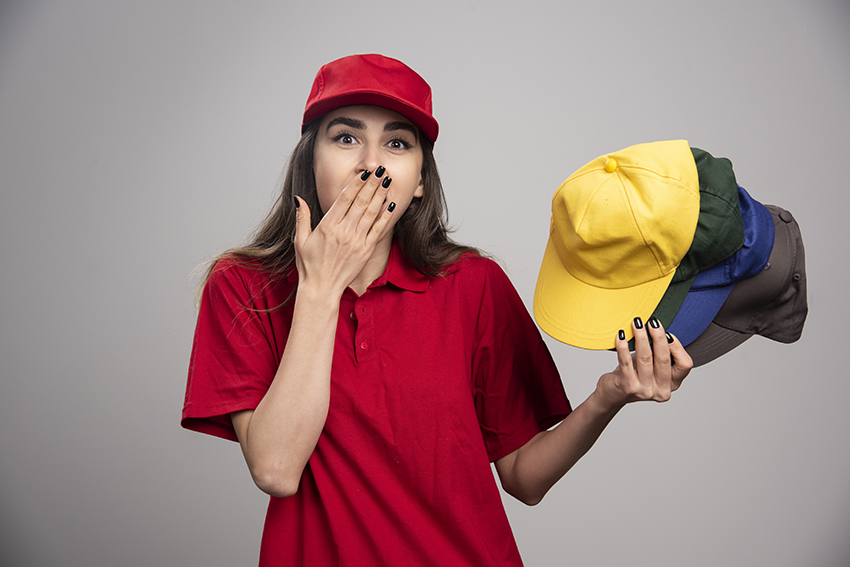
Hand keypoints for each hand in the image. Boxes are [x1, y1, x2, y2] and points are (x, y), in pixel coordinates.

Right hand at [293, 169, 394, 296]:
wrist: (321, 288)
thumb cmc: (309, 266)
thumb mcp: (300, 240)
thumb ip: (302, 217)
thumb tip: (298, 198)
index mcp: (328, 226)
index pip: (345, 198)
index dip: (356, 183)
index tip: (363, 172)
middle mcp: (344, 231)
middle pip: (361, 202)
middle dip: (372, 184)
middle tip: (380, 170)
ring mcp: (357, 241)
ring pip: (371, 213)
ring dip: (380, 195)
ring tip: (387, 181)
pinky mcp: (366, 251)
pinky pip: (378, 230)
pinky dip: (386, 217)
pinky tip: (391, 204)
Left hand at [596, 317, 692, 409]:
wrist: (613, 394)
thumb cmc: (634, 375)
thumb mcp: (653, 366)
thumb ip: (661, 353)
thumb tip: (660, 327)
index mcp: (673, 384)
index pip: (685, 364)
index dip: (678, 347)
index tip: (667, 333)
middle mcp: (661, 390)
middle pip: (664, 359)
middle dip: (658, 337)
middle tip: (652, 322)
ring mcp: (645, 391)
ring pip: (645, 358)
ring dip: (641, 338)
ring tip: (636, 324)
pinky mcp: (628, 387)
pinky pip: (626, 362)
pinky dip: (623, 347)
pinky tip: (621, 336)